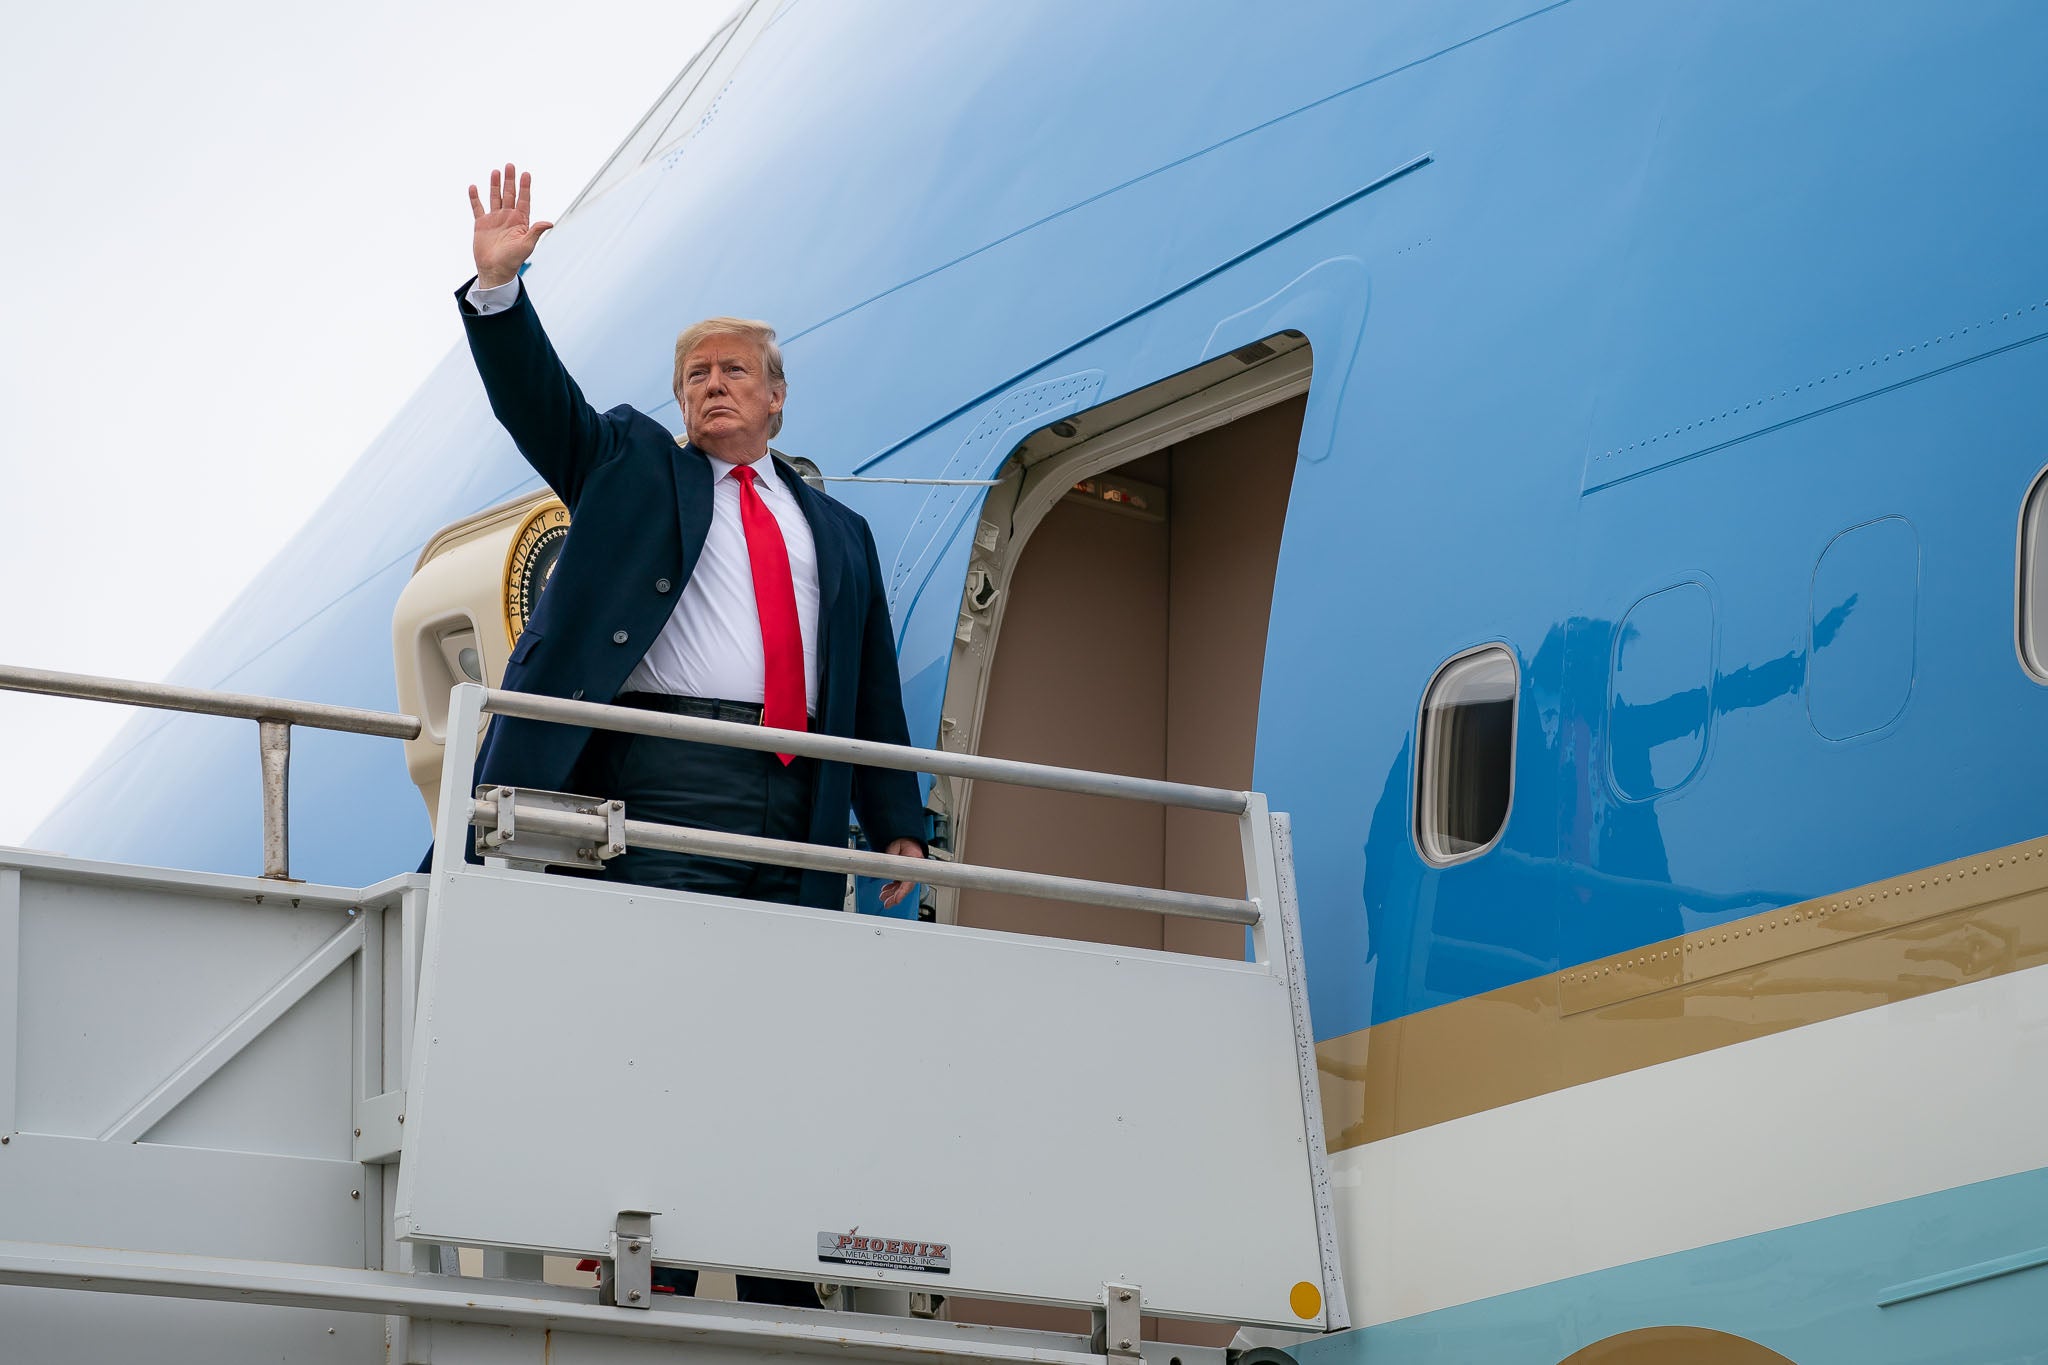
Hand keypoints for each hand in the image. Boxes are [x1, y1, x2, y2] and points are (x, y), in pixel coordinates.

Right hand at [469, 163, 553, 288]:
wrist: (495, 270)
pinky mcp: (481, 224)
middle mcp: (508, 217)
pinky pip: (477, 208)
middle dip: (510, 180)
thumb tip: (550, 222)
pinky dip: (475, 198)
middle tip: (510, 165)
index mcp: (520, 221)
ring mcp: (494, 219)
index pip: (523, 200)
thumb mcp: (526, 245)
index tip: (526, 174)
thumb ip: (535, 232)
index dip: (525, 187)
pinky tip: (474, 187)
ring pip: (495, 197)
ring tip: (496, 171)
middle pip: (509, 195)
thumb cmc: (513, 260)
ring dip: (495, 185)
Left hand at [878, 837, 924, 909]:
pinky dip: (892, 888)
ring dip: (892, 894)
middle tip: (887, 903)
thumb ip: (891, 854)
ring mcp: (909, 873)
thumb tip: (886, 863)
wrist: (909, 840)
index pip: (909, 881)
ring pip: (901, 887)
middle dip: (896, 897)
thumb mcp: (896, 845)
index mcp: (915, 863)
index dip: (903, 892)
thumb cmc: (905, 843)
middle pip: (905, 887)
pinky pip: (899, 884)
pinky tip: (885, 890)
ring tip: (883, 897)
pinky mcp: (904, 874)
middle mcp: (914, 870)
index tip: (897, 899)